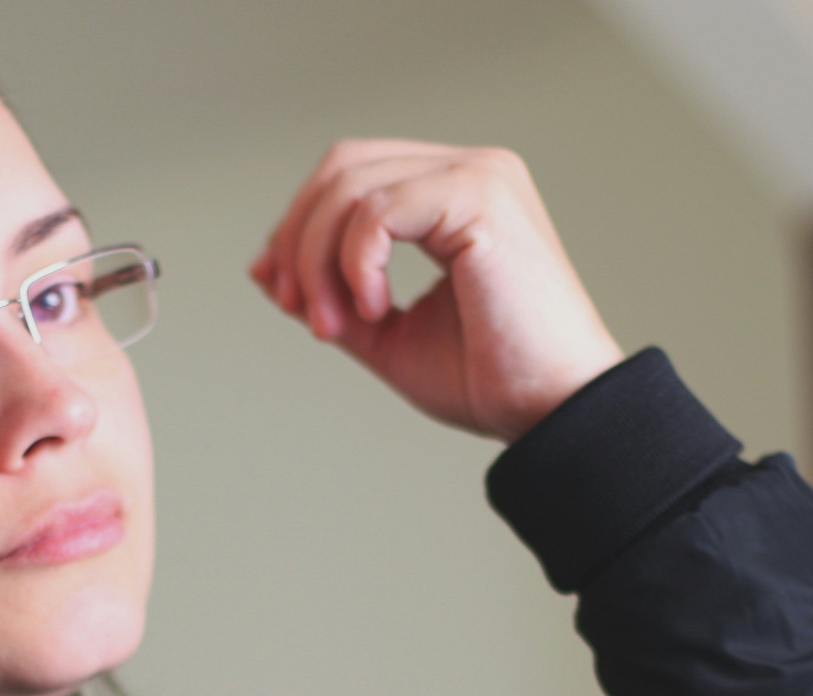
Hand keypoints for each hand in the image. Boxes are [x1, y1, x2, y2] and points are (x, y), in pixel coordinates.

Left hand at [250, 140, 622, 442]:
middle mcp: (468, 170)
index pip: (348, 175)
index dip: (299, 228)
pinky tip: (373, 309)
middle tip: (300, 309)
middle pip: (340, 167)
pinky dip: (354, 263)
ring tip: (331, 324)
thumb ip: (327, 291)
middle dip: (298, 239)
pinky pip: (376, 211)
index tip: (284, 294)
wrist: (550, 411)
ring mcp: (478, 175)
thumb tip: (263, 266)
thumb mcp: (382, 331)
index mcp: (449, 192)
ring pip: (349, 186)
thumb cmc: (486, 377)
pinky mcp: (482, 197)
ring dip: (318, 261)